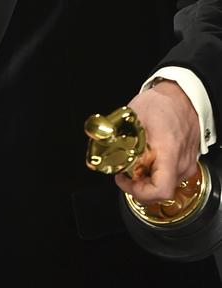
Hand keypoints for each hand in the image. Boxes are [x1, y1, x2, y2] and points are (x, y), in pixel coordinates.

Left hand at [115, 80, 200, 202]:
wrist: (184, 95)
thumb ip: (116, 132)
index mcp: (169, 151)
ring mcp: (187, 163)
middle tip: (125, 173)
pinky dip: (157, 174)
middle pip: (161, 191)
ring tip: (136, 164)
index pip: (160, 189)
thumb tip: (98, 138)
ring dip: (147, 180)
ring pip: (166, 185)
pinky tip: (147, 161)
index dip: (138, 191)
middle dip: (139, 186)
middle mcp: (181, 162)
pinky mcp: (188, 162)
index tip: (124, 179)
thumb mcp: (134, 116)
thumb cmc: (163, 103)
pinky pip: (172, 177)